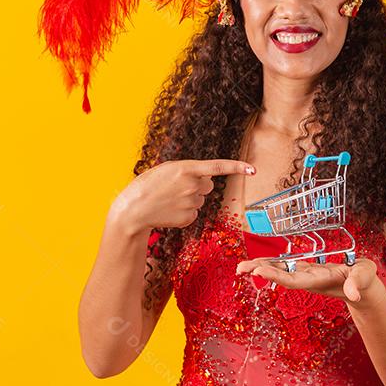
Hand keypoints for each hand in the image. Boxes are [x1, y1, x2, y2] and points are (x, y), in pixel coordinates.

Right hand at [110, 158, 255, 234]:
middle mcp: (192, 185)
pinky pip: (194, 213)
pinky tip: (170, 210)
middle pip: (209, 185)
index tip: (252, 169)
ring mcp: (191, 203)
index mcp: (186, 168)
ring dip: (189, 199)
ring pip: (200, 200)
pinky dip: (184, 212)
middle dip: (199, 185)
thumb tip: (204, 179)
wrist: (134, 209)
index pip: (218, 167)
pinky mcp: (189, 218)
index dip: (237, 167)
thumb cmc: (148, 185)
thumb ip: (187, 170)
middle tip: (178, 188)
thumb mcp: (166, 169)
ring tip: (169, 199)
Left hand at [235, 255, 381, 303]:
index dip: (276, 275)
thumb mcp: (365, 277)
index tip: (259, 270)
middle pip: (282, 276)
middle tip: (240, 268)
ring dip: (263, 267)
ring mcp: (308, 275)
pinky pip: (287, 266)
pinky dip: (273, 263)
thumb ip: (359, 282)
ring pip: (282, 271)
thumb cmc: (365, 281)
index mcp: (321, 280)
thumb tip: (353, 293)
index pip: (294, 279)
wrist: (365, 289)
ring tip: (243, 266)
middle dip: (262, 271)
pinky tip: (261, 262)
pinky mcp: (309, 270)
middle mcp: (310, 279)